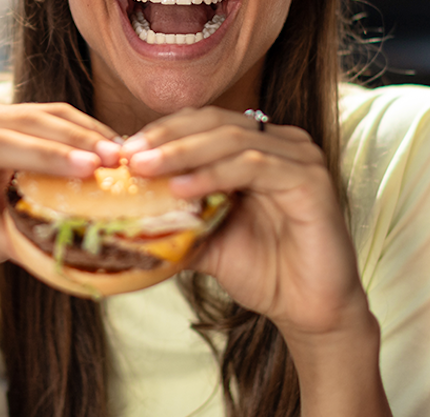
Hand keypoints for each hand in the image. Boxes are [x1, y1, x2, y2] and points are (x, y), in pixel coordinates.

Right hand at [0, 102, 118, 315]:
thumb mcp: (20, 202)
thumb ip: (52, 185)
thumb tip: (116, 182)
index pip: (41, 113)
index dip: (82, 127)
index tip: (121, 150)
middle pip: (20, 120)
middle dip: (69, 138)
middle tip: (108, 158)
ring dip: (41, 157)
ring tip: (82, 172)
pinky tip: (20, 241)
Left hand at [124, 107, 369, 340]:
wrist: (307, 308)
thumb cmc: (262, 269)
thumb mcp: (205, 237)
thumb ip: (172, 217)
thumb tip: (117, 211)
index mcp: (258, 145)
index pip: (202, 121)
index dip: (161, 131)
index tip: (121, 151)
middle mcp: (282, 142)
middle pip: (214, 122)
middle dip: (166, 137)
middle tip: (128, 156)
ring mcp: (300, 157)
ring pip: (232, 139)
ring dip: (183, 152)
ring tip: (146, 169)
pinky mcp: (312, 180)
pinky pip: (255, 166)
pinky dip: (214, 174)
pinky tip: (182, 188)